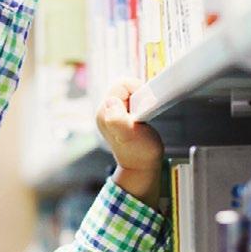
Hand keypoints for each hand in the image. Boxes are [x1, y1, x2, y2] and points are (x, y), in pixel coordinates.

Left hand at [96, 79, 163, 208]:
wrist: (140, 167)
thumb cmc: (140, 153)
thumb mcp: (130, 136)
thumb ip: (118, 120)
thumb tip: (111, 103)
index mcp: (105, 112)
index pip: (120, 84)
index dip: (137, 88)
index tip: (146, 103)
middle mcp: (104, 110)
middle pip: (122, 85)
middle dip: (137, 93)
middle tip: (144, 110)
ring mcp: (110, 113)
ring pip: (126, 91)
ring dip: (138, 99)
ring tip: (143, 116)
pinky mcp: (117, 116)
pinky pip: (128, 99)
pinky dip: (138, 104)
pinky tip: (141, 117)